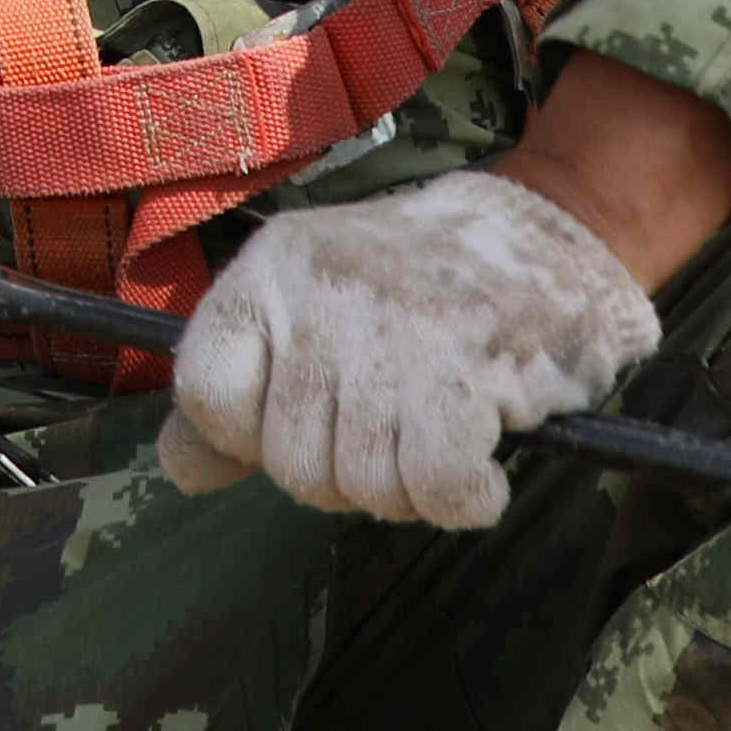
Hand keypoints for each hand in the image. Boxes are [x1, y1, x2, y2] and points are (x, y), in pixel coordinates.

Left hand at [157, 167, 658, 530]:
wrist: (548, 232)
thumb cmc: (418, 288)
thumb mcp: (309, 307)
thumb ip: (238, 387)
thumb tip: (182, 468)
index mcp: (271, 269)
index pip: (206, 391)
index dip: (248, 436)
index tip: (307, 417)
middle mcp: (324, 290)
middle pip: (290, 462)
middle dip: (345, 473)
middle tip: (395, 424)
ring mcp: (397, 327)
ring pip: (364, 484)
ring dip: (409, 488)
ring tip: (438, 430)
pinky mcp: (469, 366)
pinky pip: (437, 486)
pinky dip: (464, 497)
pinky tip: (479, 469)